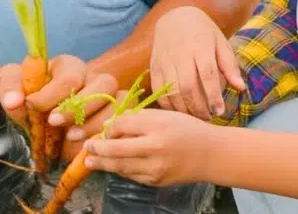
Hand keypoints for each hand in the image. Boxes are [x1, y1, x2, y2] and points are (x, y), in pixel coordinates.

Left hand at [0, 54, 117, 160]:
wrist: (40, 123)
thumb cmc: (29, 99)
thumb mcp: (13, 88)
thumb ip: (9, 87)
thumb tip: (13, 101)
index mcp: (68, 66)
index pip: (70, 75)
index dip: (52, 94)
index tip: (32, 107)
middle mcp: (93, 78)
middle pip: (104, 84)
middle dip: (79, 107)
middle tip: (54, 123)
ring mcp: (108, 97)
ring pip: (118, 102)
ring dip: (95, 122)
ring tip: (70, 137)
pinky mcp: (117, 116)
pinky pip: (125, 119)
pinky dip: (109, 132)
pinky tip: (88, 144)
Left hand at [83, 108, 215, 186]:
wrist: (211, 154)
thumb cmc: (187, 130)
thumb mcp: (164, 116)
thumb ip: (137, 118)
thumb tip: (110, 125)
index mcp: (157, 126)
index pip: (123, 125)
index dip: (110, 128)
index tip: (103, 130)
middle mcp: (155, 148)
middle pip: (116, 149)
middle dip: (98, 149)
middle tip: (86, 147)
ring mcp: (156, 168)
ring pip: (121, 166)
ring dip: (103, 164)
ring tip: (90, 162)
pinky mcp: (156, 181)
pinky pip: (132, 176)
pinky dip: (121, 170)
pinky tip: (113, 166)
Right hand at [149, 6, 244, 120]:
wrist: (174, 17)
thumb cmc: (203, 32)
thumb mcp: (220, 42)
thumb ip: (229, 65)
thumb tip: (241, 88)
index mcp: (200, 47)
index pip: (207, 74)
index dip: (213, 95)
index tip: (220, 111)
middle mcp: (180, 54)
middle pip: (187, 86)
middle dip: (198, 107)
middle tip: (208, 119)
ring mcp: (165, 61)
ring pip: (171, 90)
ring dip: (183, 109)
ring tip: (195, 117)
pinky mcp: (154, 66)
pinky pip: (158, 90)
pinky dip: (167, 104)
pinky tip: (178, 111)